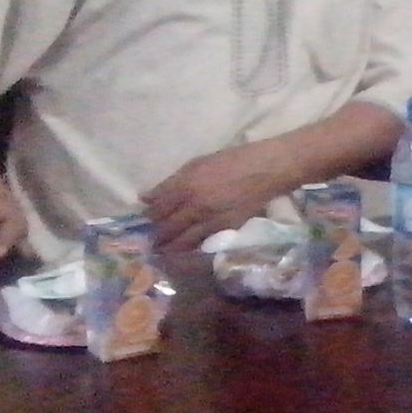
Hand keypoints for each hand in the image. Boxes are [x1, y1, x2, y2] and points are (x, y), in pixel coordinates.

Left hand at [142, 144, 291, 251]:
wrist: (266, 170)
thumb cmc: (231, 161)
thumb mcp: (197, 164)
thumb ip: (171, 181)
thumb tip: (146, 196)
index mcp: (185, 185)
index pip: (157, 207)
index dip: (148, 216)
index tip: (145, 220)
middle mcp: (194, 206)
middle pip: (166, 227)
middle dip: (156, 235)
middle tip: (151, 240)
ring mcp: (210, 220)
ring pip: (182, 240)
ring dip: (169, 246)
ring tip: (163, 250)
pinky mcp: (225, 229)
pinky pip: (201, 243)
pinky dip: (190, 247)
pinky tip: (185, 249)